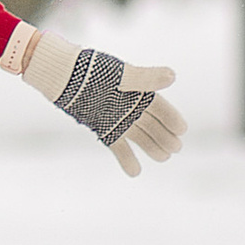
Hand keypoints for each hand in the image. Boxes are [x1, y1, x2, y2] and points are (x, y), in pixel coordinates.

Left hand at [6, 23, 184, 176]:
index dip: (171, 118)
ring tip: (163, 158)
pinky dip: (126, 159)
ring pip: (139, 136)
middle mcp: (129, 105)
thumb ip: (145, 79)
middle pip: (151, 124)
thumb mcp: (121, 76)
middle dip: (164, 136)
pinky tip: (135, 172)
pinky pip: (117, 146)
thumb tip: (173, 76)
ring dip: (150, 147)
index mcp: (136, 90)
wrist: (62, 76)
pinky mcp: (103, 128)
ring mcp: (116, 118)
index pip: (159, 107)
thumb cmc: (93, 71)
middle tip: (176, 149)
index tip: (182, 130)